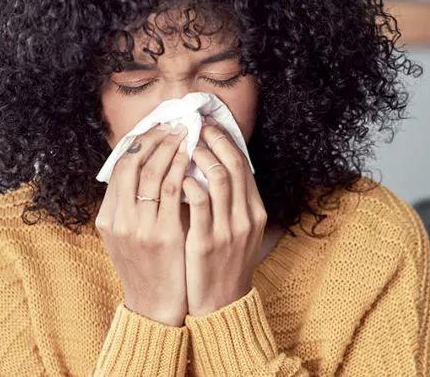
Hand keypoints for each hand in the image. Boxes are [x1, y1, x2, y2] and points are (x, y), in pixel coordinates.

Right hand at [95, 122, 190, 325]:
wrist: (154, 306)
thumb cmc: (145, 268)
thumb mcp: (125, 237)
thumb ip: (128, 207)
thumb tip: (143, 169)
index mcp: (108, 218)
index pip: (119, 167)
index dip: (138, 143)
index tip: (156, 129)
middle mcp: (119, 220)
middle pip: (132, 164)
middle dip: (154, 139)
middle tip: (173, 125)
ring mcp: (139, 227)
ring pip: (151, 172)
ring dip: (170, 148)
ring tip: (185, 134)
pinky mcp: (163, 235)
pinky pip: (171, 191)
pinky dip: (180, 169)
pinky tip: (191, 158)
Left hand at [181, 116, 267, 315]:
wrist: (221, 304)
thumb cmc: (223, 263)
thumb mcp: (237, 231)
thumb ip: (230, 203)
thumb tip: (212, 169)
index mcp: (255, 212)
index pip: (243, 165)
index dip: (226, 140)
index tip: (208, 125)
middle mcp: (246, 217)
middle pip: (234, 164)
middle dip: (213, 139)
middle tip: (193, 124)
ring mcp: (229, 230)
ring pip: (219, 178)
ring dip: (200, 155)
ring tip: (183, 143)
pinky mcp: (207, 242)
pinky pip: (198, 202)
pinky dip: (188, 183)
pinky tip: (175, 176)